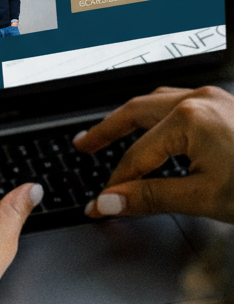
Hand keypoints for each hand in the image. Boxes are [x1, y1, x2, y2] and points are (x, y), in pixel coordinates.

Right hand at [77, 85, 233, 223]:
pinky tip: (155, 129)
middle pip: (137, 111)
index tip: (101, 203)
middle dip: (106, 130)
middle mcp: (200, 100)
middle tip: (83, 145)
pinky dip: (157, 116)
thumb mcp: (201, 197)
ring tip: (112, 132)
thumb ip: (149, 198)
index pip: (136, 156)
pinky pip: (181, 103)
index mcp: (189, 119)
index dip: (115, 183)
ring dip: (131, 118)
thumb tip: (109, 202)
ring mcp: (215, 99)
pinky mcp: (226, 106)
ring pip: (158, 102)